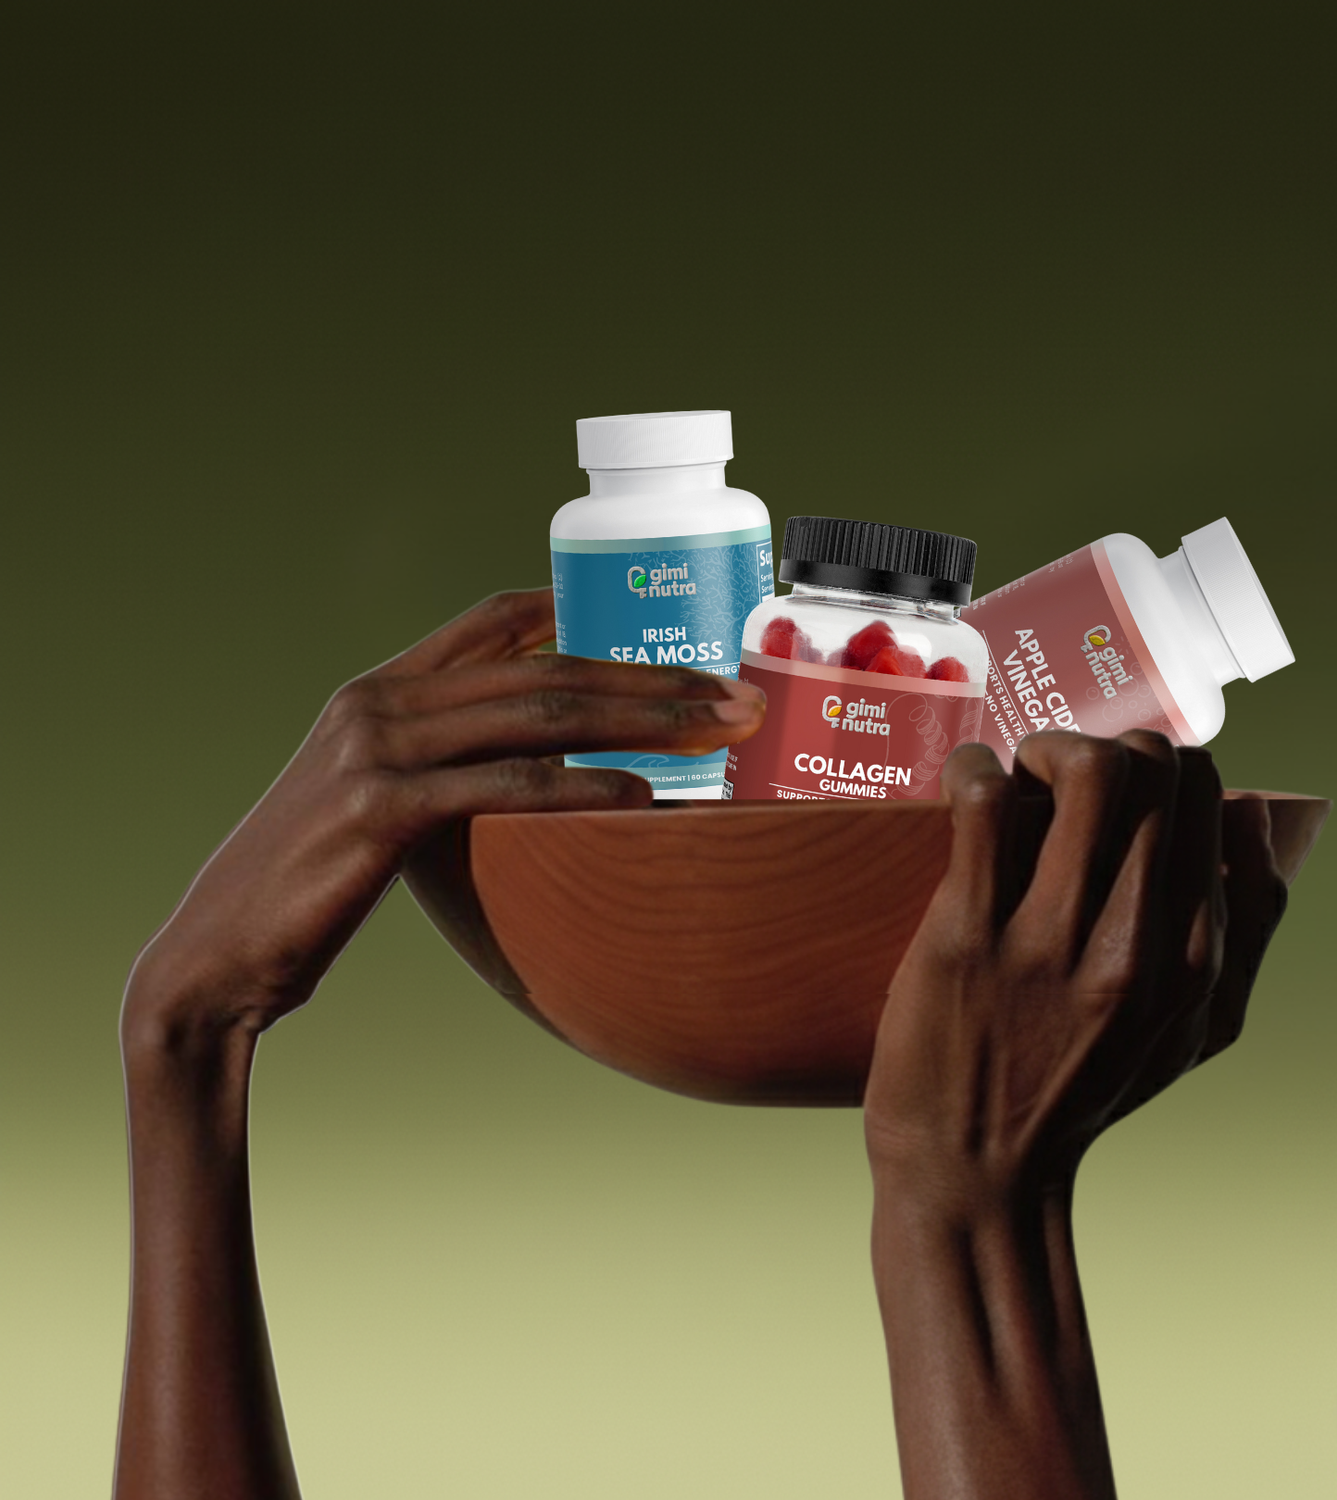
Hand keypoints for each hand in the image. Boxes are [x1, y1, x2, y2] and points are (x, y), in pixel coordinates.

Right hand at [121, 586, 764, 1046]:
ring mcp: (378, 747)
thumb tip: (535, 778)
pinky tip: (645, 800)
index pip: (491, 622)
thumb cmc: (308, 888)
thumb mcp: (375, 806)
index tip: (656, 620)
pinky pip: (508, 785)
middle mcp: (380, 701)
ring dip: (643, 720)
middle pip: (544, 666)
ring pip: (540, 713)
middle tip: (733, 692)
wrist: (219, 956)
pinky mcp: (382, 807)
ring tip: (718, 732)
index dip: (576, 608)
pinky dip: (584, 788)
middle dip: (649, 676)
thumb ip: (442, 773)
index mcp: (380, 692)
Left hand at [866, 731, 1285, 1198]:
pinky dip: (974, 768)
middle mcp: (1135, 944)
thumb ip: (1245, 929)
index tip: (1121, 788)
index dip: (1162, 764)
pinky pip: (984, 805)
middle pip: (1155, 769)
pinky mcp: (966, 937)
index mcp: (1195, 959)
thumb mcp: (1197, 1033)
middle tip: (1063, 775)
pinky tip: (967, 783)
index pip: (1208, 795)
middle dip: (1109, 744)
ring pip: (1088, 773)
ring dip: (1049, 746)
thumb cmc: (1081, 1090)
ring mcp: (1050, 941)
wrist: (976, 1173)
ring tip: (1021, 775)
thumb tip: (1249, 813)